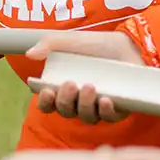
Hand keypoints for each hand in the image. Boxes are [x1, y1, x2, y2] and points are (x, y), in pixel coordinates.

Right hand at [25, 30, 143, 124]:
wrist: (129, 45)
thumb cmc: (97, 44)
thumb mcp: (72, 40)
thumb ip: (50, 44)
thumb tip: (30, 54)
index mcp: (63, 87)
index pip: (48, 103)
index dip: (45, 101)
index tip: (47, 91)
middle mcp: (78, 101)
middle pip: (65, 111)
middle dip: (65, 100)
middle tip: (70, 84)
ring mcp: (97, 107)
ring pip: (86, 117)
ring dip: (84, 104)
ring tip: (89, 87)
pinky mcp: (117, 110)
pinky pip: (108, 118)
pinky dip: (105, 111)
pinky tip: (105, 100)